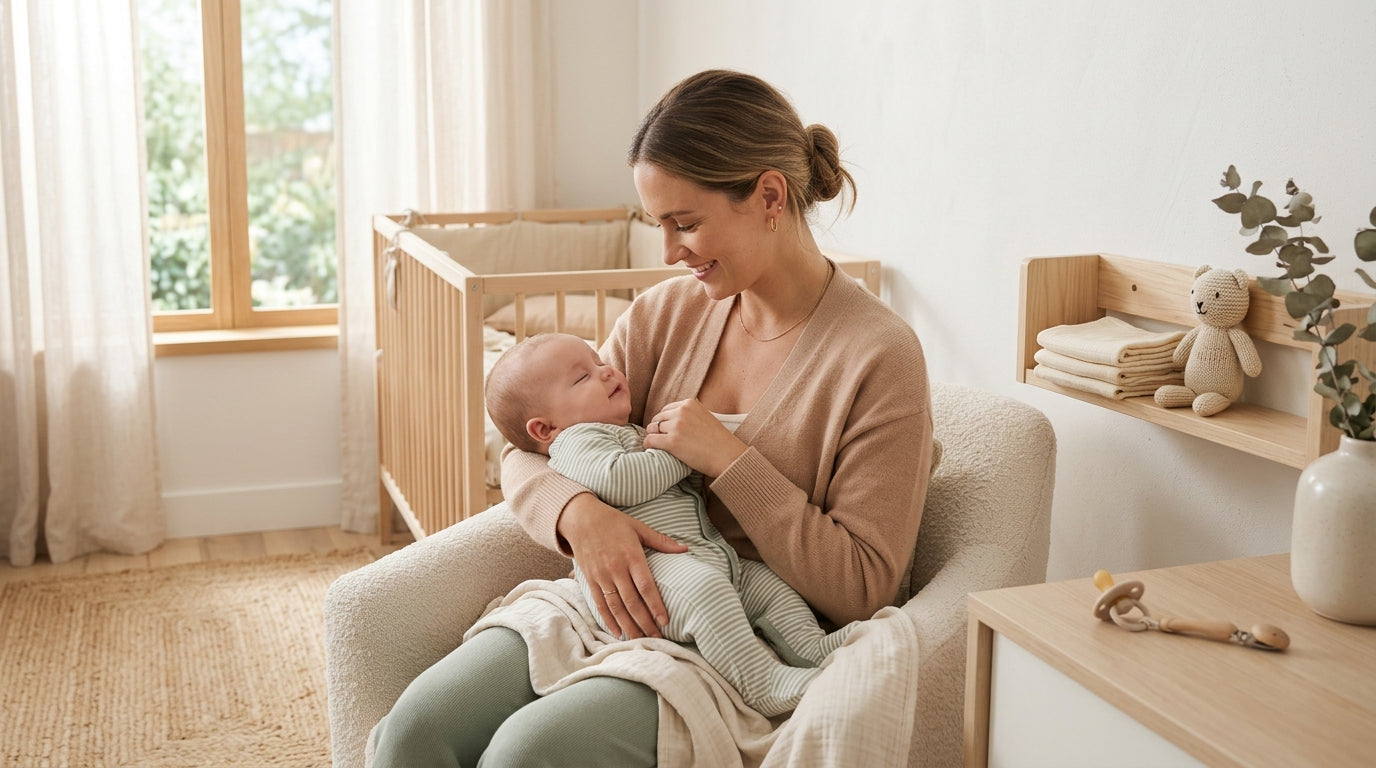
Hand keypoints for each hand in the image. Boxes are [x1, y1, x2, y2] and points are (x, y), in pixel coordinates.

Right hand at [558, 492, 687, 638]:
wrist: (580, 519)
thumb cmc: (613, 522)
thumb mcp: (638, 527)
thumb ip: (661, 541)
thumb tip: (685, 549)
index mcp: (631, 555)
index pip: (646, 586)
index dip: (656, 605)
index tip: (665, 621)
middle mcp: (616, 568)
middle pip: (632, 602)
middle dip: (645, 622)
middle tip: (657, 638)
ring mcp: (601, 576)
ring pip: (616, 607)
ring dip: (628, 626)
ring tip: (640, 640)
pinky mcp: (590, 581)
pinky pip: (600, 604)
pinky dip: (609, 620)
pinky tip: (618, 632)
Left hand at [643, 399, 747, 476]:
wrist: (727, 456)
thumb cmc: (719, 441)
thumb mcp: (705, 417)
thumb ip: (690, 414)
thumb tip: (671, 419)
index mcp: (689, 403)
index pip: (666, 410)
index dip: (664, 422)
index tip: (666, 431)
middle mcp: (681, 412)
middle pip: (657, 419)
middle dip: (657, 429)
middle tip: (661, 440)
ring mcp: (676, 426)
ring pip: (652, 429)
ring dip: (653, 437)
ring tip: (659, 446)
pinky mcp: (672, 442)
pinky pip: (650, 440)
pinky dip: (648, 445)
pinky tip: (651, 450)